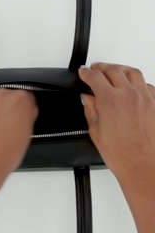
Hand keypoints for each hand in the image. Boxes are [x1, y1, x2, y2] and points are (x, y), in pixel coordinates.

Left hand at [0, 88, 38, 179]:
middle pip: (7, 95)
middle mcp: (3, 93)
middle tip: (4, 123)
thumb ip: (28, 114)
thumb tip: (24, 111)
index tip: (20, 116)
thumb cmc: (8, 152)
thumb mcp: (28, 132)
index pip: (26, 97)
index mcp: (22, 99)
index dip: (23, 108)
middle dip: (6, 106)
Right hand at [79, 63, 154, 187]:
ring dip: (121, 69)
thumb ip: (91, 109)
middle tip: (95, 70)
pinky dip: (138, 82)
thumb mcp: (95, 130)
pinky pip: (148, 85)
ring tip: (115, 72)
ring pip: (133, 72)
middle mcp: (130, 95)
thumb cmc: (121, 153)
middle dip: (101, 67)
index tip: (83, 73)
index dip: (86, 73)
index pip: (95, 77)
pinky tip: (133, 86)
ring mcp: (145, 98)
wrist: (141, 165)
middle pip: (114, 69)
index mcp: (111, 99)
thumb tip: (88, 98)